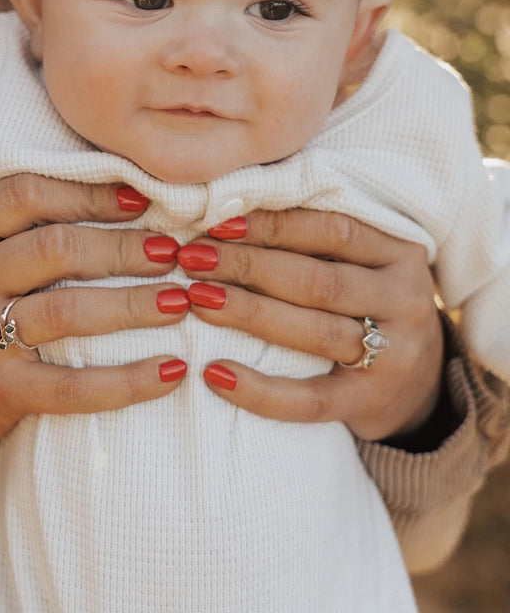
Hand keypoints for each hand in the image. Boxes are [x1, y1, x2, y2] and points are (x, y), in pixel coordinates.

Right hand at [0, 174, 188, 474]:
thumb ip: (29, 224)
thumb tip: (131, 195)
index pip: (27, 195)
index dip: (90, 194)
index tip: (142, 200)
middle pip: (55, 248)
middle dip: (123, 247)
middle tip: (173, 253)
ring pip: (67, 310)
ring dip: (134, 303)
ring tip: (179, 300)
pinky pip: (74, 385)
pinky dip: (129, 380)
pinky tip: (172, 369)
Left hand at [181, 208, 442, 440]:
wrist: (420, 383)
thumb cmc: (369, 301)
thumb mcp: (361, 260)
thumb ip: (313, 235)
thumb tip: (228, 209)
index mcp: (399, 251)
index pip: (330, 229)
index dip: (270, 224)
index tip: (216, 223)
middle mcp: (405, 299)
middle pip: (316, 280)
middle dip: (247, 266)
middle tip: (192, 258)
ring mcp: (394, 355)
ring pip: (313, 332)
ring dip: (248, 314)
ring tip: (197, 301)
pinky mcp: (371, 403)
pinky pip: (310, 400)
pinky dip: (260, 391)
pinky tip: (214, 374)